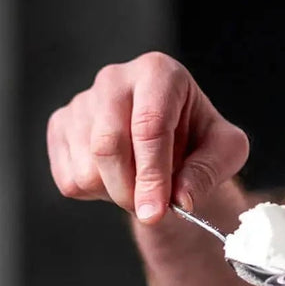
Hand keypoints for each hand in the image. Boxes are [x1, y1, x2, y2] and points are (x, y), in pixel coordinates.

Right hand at [46, 52, 248, 222]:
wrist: (170, 146)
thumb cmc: (198, 143)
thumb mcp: (225, 153)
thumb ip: (208, 172)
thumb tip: (181, 199)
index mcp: (158, 72)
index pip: (148, 126)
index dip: (152, 176)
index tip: (156, 212)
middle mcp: (114, 79)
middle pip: (107, 146)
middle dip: (130, 191)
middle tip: (151, 210)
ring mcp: (82, 102)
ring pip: (86, 168)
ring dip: (115, 194)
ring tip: (138, 183)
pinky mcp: (60, 127)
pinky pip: (68, 179)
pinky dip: (95, 194)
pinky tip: (115, 178)